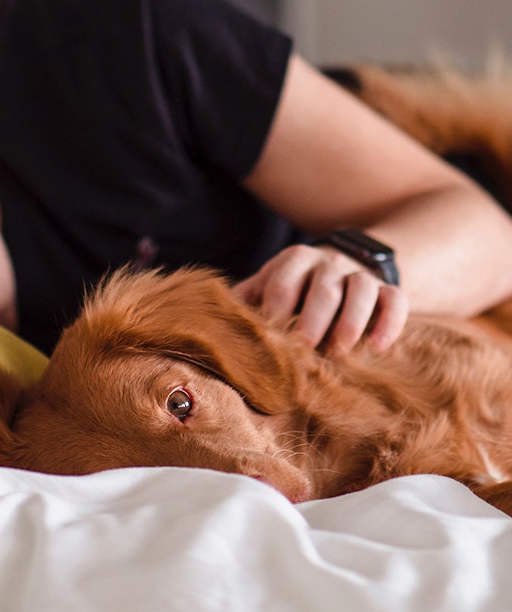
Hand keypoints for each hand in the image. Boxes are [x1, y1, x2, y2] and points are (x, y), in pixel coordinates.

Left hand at [233, 243, 408, 353]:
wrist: (339, 267)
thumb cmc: (293, 288)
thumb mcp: (266, 286)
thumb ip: (245, 301)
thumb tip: (215, 327)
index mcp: (293, 260)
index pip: (282, 283)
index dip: (276, 312)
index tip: (270, 340)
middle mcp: (328, 263)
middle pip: (324, 288)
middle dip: (313, 320)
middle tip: (304, 349)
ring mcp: (360, 274)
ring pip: (362, 290)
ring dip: (351, 322)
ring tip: (339, 351)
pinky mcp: (388, 289)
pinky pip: (396, 300)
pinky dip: (389, 323)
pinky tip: (376, 348)